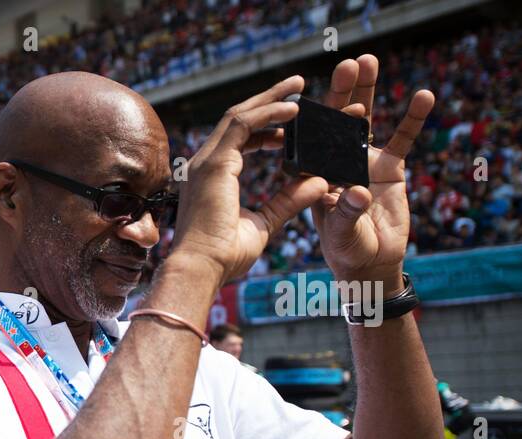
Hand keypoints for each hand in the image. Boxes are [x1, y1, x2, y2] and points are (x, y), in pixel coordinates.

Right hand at [172, 75, 330, 284]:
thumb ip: (289, 200)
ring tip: (298, 87)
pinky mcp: (214, 164)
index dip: (268, 126)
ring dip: (271, 99)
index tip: (293, 122)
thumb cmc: (224, 256)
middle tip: (298, 86)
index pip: (240, 139)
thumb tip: (319, 182)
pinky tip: (294, 109)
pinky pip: (243, 125)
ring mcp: (207, 161)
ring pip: (239, 115)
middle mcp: (205, 164)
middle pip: (238, 119)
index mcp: (213, 177)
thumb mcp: (265, 223)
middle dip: (269, 100)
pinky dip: (269, 113)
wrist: (202, 269)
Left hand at [311, 55, 433, 291]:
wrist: (372, 263)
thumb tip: (359, 192)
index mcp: (313, 176)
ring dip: (366, 93)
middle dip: (340, 94)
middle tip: (345, 65)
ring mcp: (362, 161)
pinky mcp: (389, 167)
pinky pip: (402, 139)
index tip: (307, 99)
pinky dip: (413, 119)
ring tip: (368, 61)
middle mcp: (335, 163)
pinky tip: (423, 96)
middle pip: (335, 123)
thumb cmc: (346, 250)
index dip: (311, 121)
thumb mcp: (341, 234)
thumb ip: (348, 213)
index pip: (309, 144)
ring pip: (364, 121)